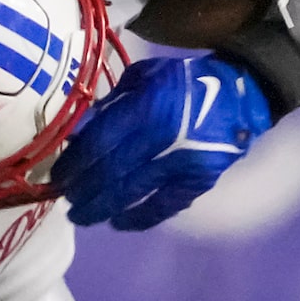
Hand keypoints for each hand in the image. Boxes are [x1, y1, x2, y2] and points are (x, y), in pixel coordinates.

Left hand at [50, 55, 273, 231]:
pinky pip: (163, 207)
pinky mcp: (198, 182)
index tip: (57, 175)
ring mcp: (182, 164)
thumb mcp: (145, 77)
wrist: (242, 96)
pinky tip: (117, 222)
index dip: (74, 163)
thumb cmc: (186, 81)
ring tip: (82, 215)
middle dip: (82, 189)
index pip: (99, 142)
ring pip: (131, 193)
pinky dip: (138, 218)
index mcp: (148, 107)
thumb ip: (112, 104)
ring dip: (101, 208)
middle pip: (110, 172)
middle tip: (65, 197)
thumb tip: (78, 132)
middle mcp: (163, 138)